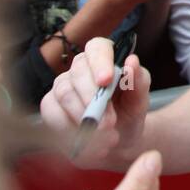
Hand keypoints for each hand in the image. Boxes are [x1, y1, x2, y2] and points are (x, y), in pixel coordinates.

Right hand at [40, 37, 150, 167]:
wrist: (116, 141)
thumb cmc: (128, 114)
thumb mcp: (139, 101)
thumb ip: (139, 81)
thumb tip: (132, 61)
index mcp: (104, 59)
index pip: (97, 48)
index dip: (100, 62)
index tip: (106, 81)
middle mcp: (80, 69)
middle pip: (78, 72)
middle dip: (93, 98)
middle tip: (109, 123)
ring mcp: (62, 86)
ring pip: (65, 94)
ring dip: (84, 117)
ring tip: (104, 137)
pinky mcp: (50, 106)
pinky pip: (53, 114)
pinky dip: (70, 130)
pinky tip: (87, 142)